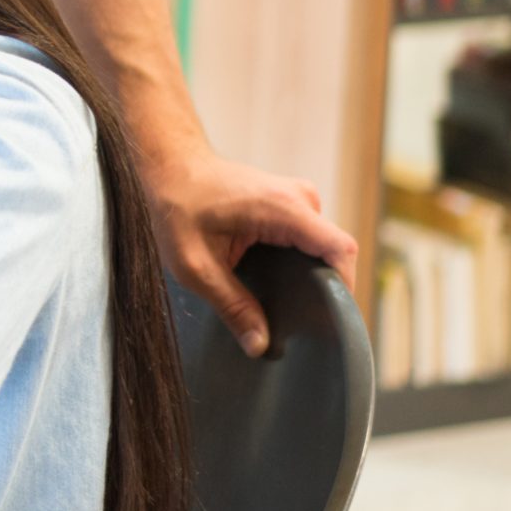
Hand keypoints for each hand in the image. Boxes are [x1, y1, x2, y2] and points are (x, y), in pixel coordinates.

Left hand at [147, 140, 358, 357]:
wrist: (167, 166)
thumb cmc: (175, 206)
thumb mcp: (193, 265)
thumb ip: (230, 304)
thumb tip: (259, 345)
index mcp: (284, 208)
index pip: (340, 250)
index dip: (343, 288)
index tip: (325, 320)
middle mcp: (299, 198)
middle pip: (332, 253)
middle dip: (319, 288)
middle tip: (294, 321)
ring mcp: (296, 198)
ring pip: (320, 248)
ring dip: (305, 274)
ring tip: (278, 301)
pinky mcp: (289, 203)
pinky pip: (308, 239)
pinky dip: (296, 261)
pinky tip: (271, 280)